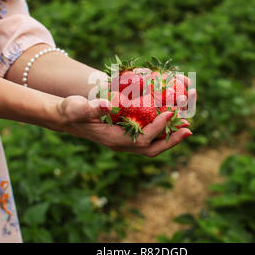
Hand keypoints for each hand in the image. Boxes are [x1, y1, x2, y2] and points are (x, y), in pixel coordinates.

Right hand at [54, 96, 191, 156]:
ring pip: (152, 145)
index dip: (158, 127)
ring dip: (170, 136)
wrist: (66, 118)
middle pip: (152, 149)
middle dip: (171, 140)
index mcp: (113, 139)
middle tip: (189, 129)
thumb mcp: (77, 107)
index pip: (141, 139)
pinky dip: (161, 131)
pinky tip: (170, 119)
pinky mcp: (125, 135)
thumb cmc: (70, 111)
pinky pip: (148, 137)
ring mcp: (123, 142)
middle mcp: (121, 144)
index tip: (170, 113)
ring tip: (186, 125)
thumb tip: (106, 105)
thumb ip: (90, 107)